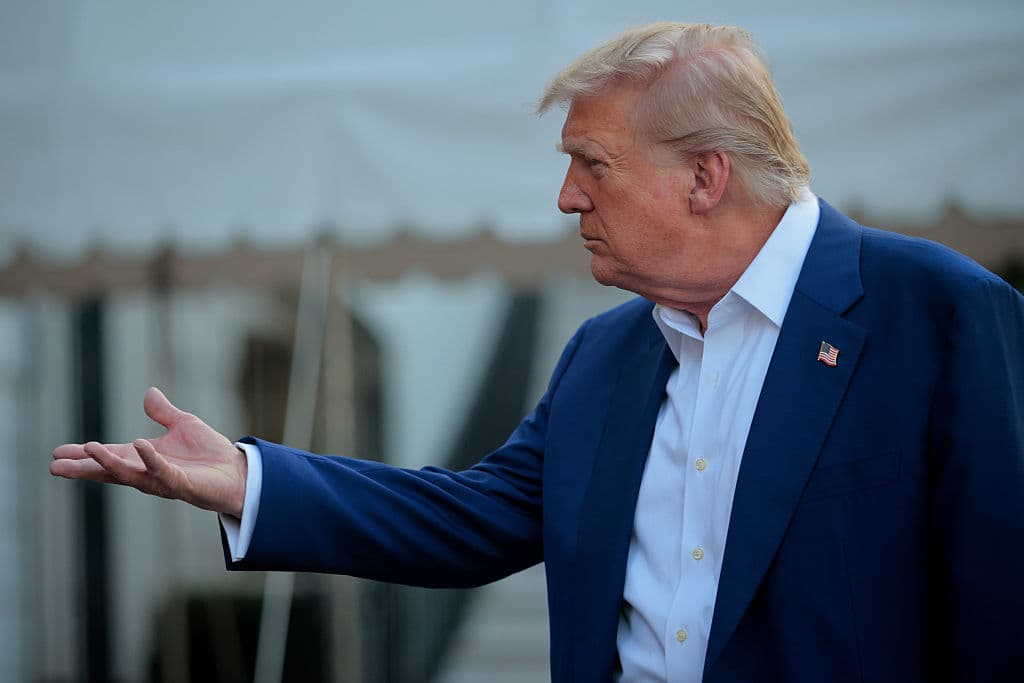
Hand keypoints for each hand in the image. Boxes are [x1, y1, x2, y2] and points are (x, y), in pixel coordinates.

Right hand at [51, 387, 247, 516]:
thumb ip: (164, 413)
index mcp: (145, 459)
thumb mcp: (184, 426)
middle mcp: (148, 473)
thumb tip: (149, 393)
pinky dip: (150, 458)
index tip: (58, 452)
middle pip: (110, 471)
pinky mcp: (181, 484)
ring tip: (87, 449)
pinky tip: (138, 444)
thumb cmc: (210, 453)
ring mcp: (162, 480)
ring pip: (129, 473)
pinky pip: (162, 470)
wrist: (238, 471)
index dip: (86, 455)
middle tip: (55, 466)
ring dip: (108, 462)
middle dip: (84, 468)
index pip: (110, 456)